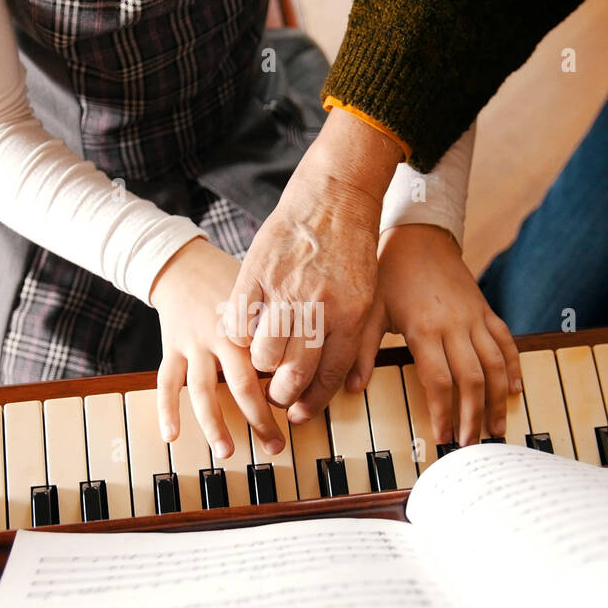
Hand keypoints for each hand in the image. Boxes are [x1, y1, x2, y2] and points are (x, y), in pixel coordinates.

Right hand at [150, 239, 284, 457]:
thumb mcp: (271, 295)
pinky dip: (166, 409)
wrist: (186, 264)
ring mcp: (195, 342)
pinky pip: (166, 381)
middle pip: (243, 384)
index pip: (275, 366)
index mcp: (254, 324)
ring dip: (215, 423)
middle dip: (259, 418)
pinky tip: (171, 434)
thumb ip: (293, 324)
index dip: (289, 394)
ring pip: (204, 389)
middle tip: (274, 445)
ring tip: (226, 451)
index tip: (302, 415)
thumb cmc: (236, 282)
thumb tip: (338, 364)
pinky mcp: (172, 346)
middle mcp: (224, 335)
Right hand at [225, 108, 403, 422]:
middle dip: (282, 394)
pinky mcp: (257, 272)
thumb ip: (359, 341)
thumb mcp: (368, 295)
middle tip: (277, 394)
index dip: (311, 402)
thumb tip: (352, 386)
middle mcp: (318, 306)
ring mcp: (285, 289)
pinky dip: (240, 334)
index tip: (299, 413)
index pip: (328, 375)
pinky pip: (240, 320)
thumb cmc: (352, 247)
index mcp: (350, 315)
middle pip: (293, 372)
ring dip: (260, 366)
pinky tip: (246, 333)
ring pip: (263, 353)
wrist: (335, 194)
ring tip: (261, 363)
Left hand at [347, 224, 522, 447]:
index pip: (440, 381)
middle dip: (472, 416)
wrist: (419, 235)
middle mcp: (455, 325)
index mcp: (425, 329)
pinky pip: (506, 342)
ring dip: (498, 399)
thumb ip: (361, 349)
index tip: (441, 436)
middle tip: (469, 444)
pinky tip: (515, 390)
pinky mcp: (486, 310)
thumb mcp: (368, 309)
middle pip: (472, 379)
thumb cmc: (389, 272)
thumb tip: (351, 387)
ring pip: (495, 365)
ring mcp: (474, 318)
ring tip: (496, 428)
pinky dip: (513, 366)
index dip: (443, 412)